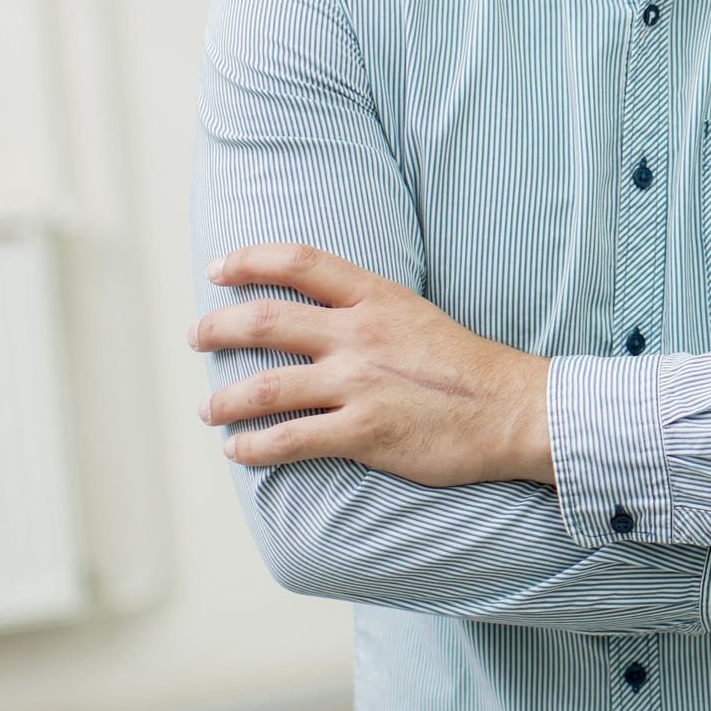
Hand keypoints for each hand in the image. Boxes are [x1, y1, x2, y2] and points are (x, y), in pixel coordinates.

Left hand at [192, 244, 552, 488]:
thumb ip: (369, 312)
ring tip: (208, 407)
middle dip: (217, 328)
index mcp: (376, 299)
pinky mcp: (364, 432)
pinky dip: (252, 447)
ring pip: (264, 387)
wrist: (514, 410)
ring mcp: (359, 384)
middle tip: (197, 335)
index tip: (218, 268)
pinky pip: (289, 440)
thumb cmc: (469, 368)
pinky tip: (238, 451)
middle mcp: (360, 335)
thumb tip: (323, 320)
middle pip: (265, 322)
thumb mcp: (418, 316)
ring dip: (223, 399)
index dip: (250, 259)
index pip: (299, 262)